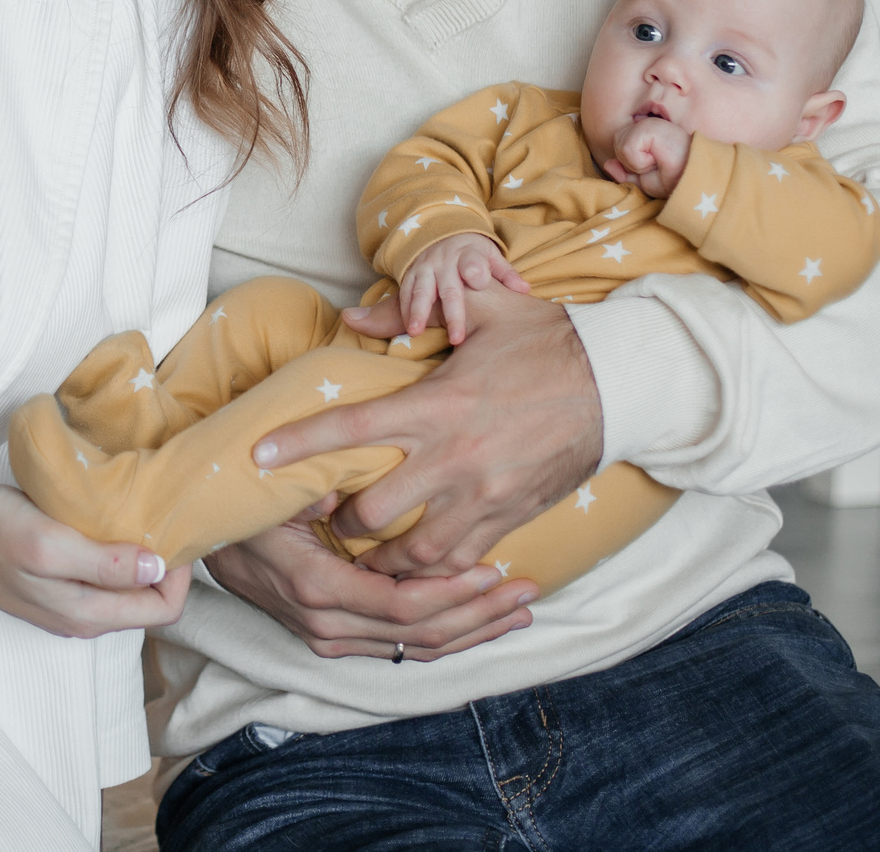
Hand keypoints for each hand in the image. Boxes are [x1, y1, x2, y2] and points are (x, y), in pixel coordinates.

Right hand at [0, 485, 190, 639]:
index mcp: (89, 613)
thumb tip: (158, 568)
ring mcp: (71, 607)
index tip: (175, 530)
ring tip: (141, 518)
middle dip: (168, 566)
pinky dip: (120, 557)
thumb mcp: (51, 542)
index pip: (165, 609)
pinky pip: (107, 581)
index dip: (181, 574)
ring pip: (130, 592)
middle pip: (151, 603)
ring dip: (143, 560)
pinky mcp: (59, 590)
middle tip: (164, 519)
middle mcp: (86, 619)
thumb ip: (105, 563)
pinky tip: (111, 526)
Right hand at [201, 512, 536, 660]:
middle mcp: (327, 625)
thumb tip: (337, 491)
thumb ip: (306, 492)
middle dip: (479, 616)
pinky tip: (480, 624)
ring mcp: (330, 637)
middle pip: (421, 636)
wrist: (201, 542)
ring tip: (519, 612)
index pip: (403, 607)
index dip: (454, 595)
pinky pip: (400, 647)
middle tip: (528, 595)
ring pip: (416, 649)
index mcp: (319, 590)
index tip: (496, 572)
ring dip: (472, 632)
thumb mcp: (268, 495)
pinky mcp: (335, 638)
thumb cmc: (242, 510)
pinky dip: (446, 636)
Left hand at [279, 287, 602, 574]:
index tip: (257, 456)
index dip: (299, 444)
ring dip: (383, 557)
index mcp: (435, 404)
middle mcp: (453, 459)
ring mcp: (484, 497)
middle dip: (340, 521)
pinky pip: (461, 562)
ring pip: (414, 554)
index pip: (350, 429)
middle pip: (372, 512)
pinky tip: (420, 562)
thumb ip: (408, 315)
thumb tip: (352, 316)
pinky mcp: (511, 519)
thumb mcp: (481, 309)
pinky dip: (433, 570)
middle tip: (326, 513)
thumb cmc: (546, 340)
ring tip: (367, 547)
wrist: (622, 383)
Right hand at [395, 232, 529, 344]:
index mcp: (468, 255)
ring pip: (421, 292)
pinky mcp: (411, 274)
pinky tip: (407, 327)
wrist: (442, 233)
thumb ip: (506, 273)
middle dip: (452, 313)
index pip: (472, 264)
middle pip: (449, 289)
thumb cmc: (472, 252)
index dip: (475, 271)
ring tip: (416, 332)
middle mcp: (444, 262)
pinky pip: (405, 292)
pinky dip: (405, 310)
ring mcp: (426, 268)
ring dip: (418, 312)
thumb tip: (525, 289)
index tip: (480, 282)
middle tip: (457, 338)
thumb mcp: (491, 255)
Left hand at [603, 116, 690, 196]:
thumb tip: (607, 164)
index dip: (631, 163)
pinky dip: (639, 161)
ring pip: (619, 146)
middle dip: (631, 162)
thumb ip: (625, 172)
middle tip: (656, 163)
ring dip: (636, 163)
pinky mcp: (647, 127)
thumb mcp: (645, 180)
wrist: (694, 177)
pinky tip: (657, 158)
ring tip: (657, 161)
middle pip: (616, 145)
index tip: (654, 165)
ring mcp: (646, 124)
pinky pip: (627, 149)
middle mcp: (644, 125)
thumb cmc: (675, 178)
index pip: (620, 146)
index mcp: (644, 135)